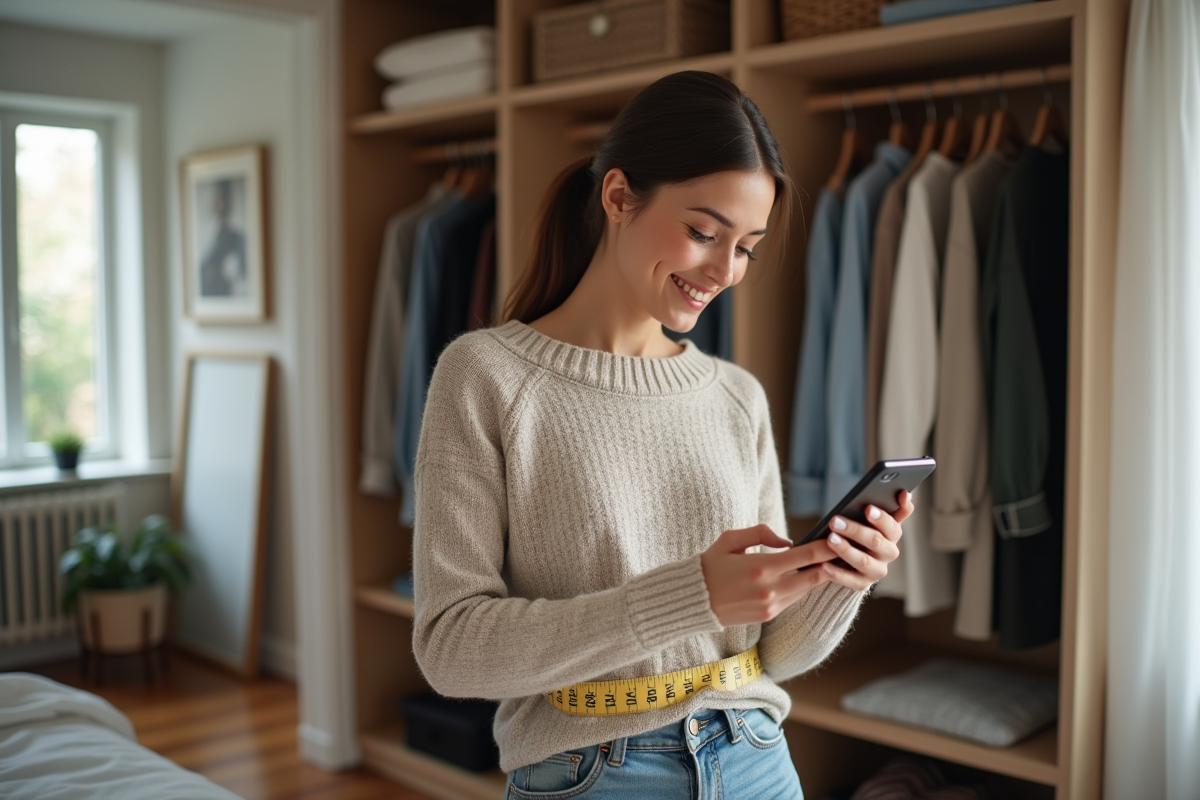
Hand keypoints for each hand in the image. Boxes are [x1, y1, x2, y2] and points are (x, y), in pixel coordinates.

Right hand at [700, 523, 839, 626]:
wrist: (693, 601)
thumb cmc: (710, 565)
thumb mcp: (730, 539)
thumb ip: (760, 534)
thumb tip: (787, 541)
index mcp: (761, 567)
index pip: (806, 556)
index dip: (828, 548)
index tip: (841, 539)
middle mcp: (770, 589)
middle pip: (815, 577)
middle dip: (832, 564)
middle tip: (846, 552)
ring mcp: (771, 605)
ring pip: (806, 589)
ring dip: (818, 576)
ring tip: (830, 562)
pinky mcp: (768, 615)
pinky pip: (793, 598)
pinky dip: (801, 586)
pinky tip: (807, 575)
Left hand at [820, 490, 913, 591]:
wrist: (853, 557)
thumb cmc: (862, 528)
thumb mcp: (874, 516)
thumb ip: (891, 505)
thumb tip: (904, 493)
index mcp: (893, 534)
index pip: (892, 526)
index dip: (882, 518)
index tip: (868, 509)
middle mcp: (889, 553)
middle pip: (875, 542)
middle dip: (855, 530)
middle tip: (835, 521)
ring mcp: (877, 570)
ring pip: (864, 561)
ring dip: (846, 550)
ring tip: (829, 540)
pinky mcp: (863, 583)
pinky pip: (851, 581)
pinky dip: (838, 573)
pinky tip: (823, 565)